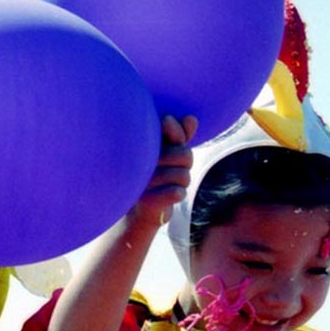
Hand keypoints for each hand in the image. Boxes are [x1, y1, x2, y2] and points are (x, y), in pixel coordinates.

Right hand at [126, 115, 196, 229]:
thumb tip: (191, 118)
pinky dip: (177, 194)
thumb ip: (179, 136)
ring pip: (184, 176)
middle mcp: (141, 161)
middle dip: (186, 165)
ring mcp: (143, 182)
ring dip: (182, 183)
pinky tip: (168, 196)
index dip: (179, 136)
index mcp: (144, 145)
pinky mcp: (147, 202)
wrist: (138, 211)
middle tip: (174, 170)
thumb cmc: (155, 177)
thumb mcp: (168, 153)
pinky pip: (177, 193)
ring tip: (168, 184)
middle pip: (186, 155)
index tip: (173, 141)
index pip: (174, 131)